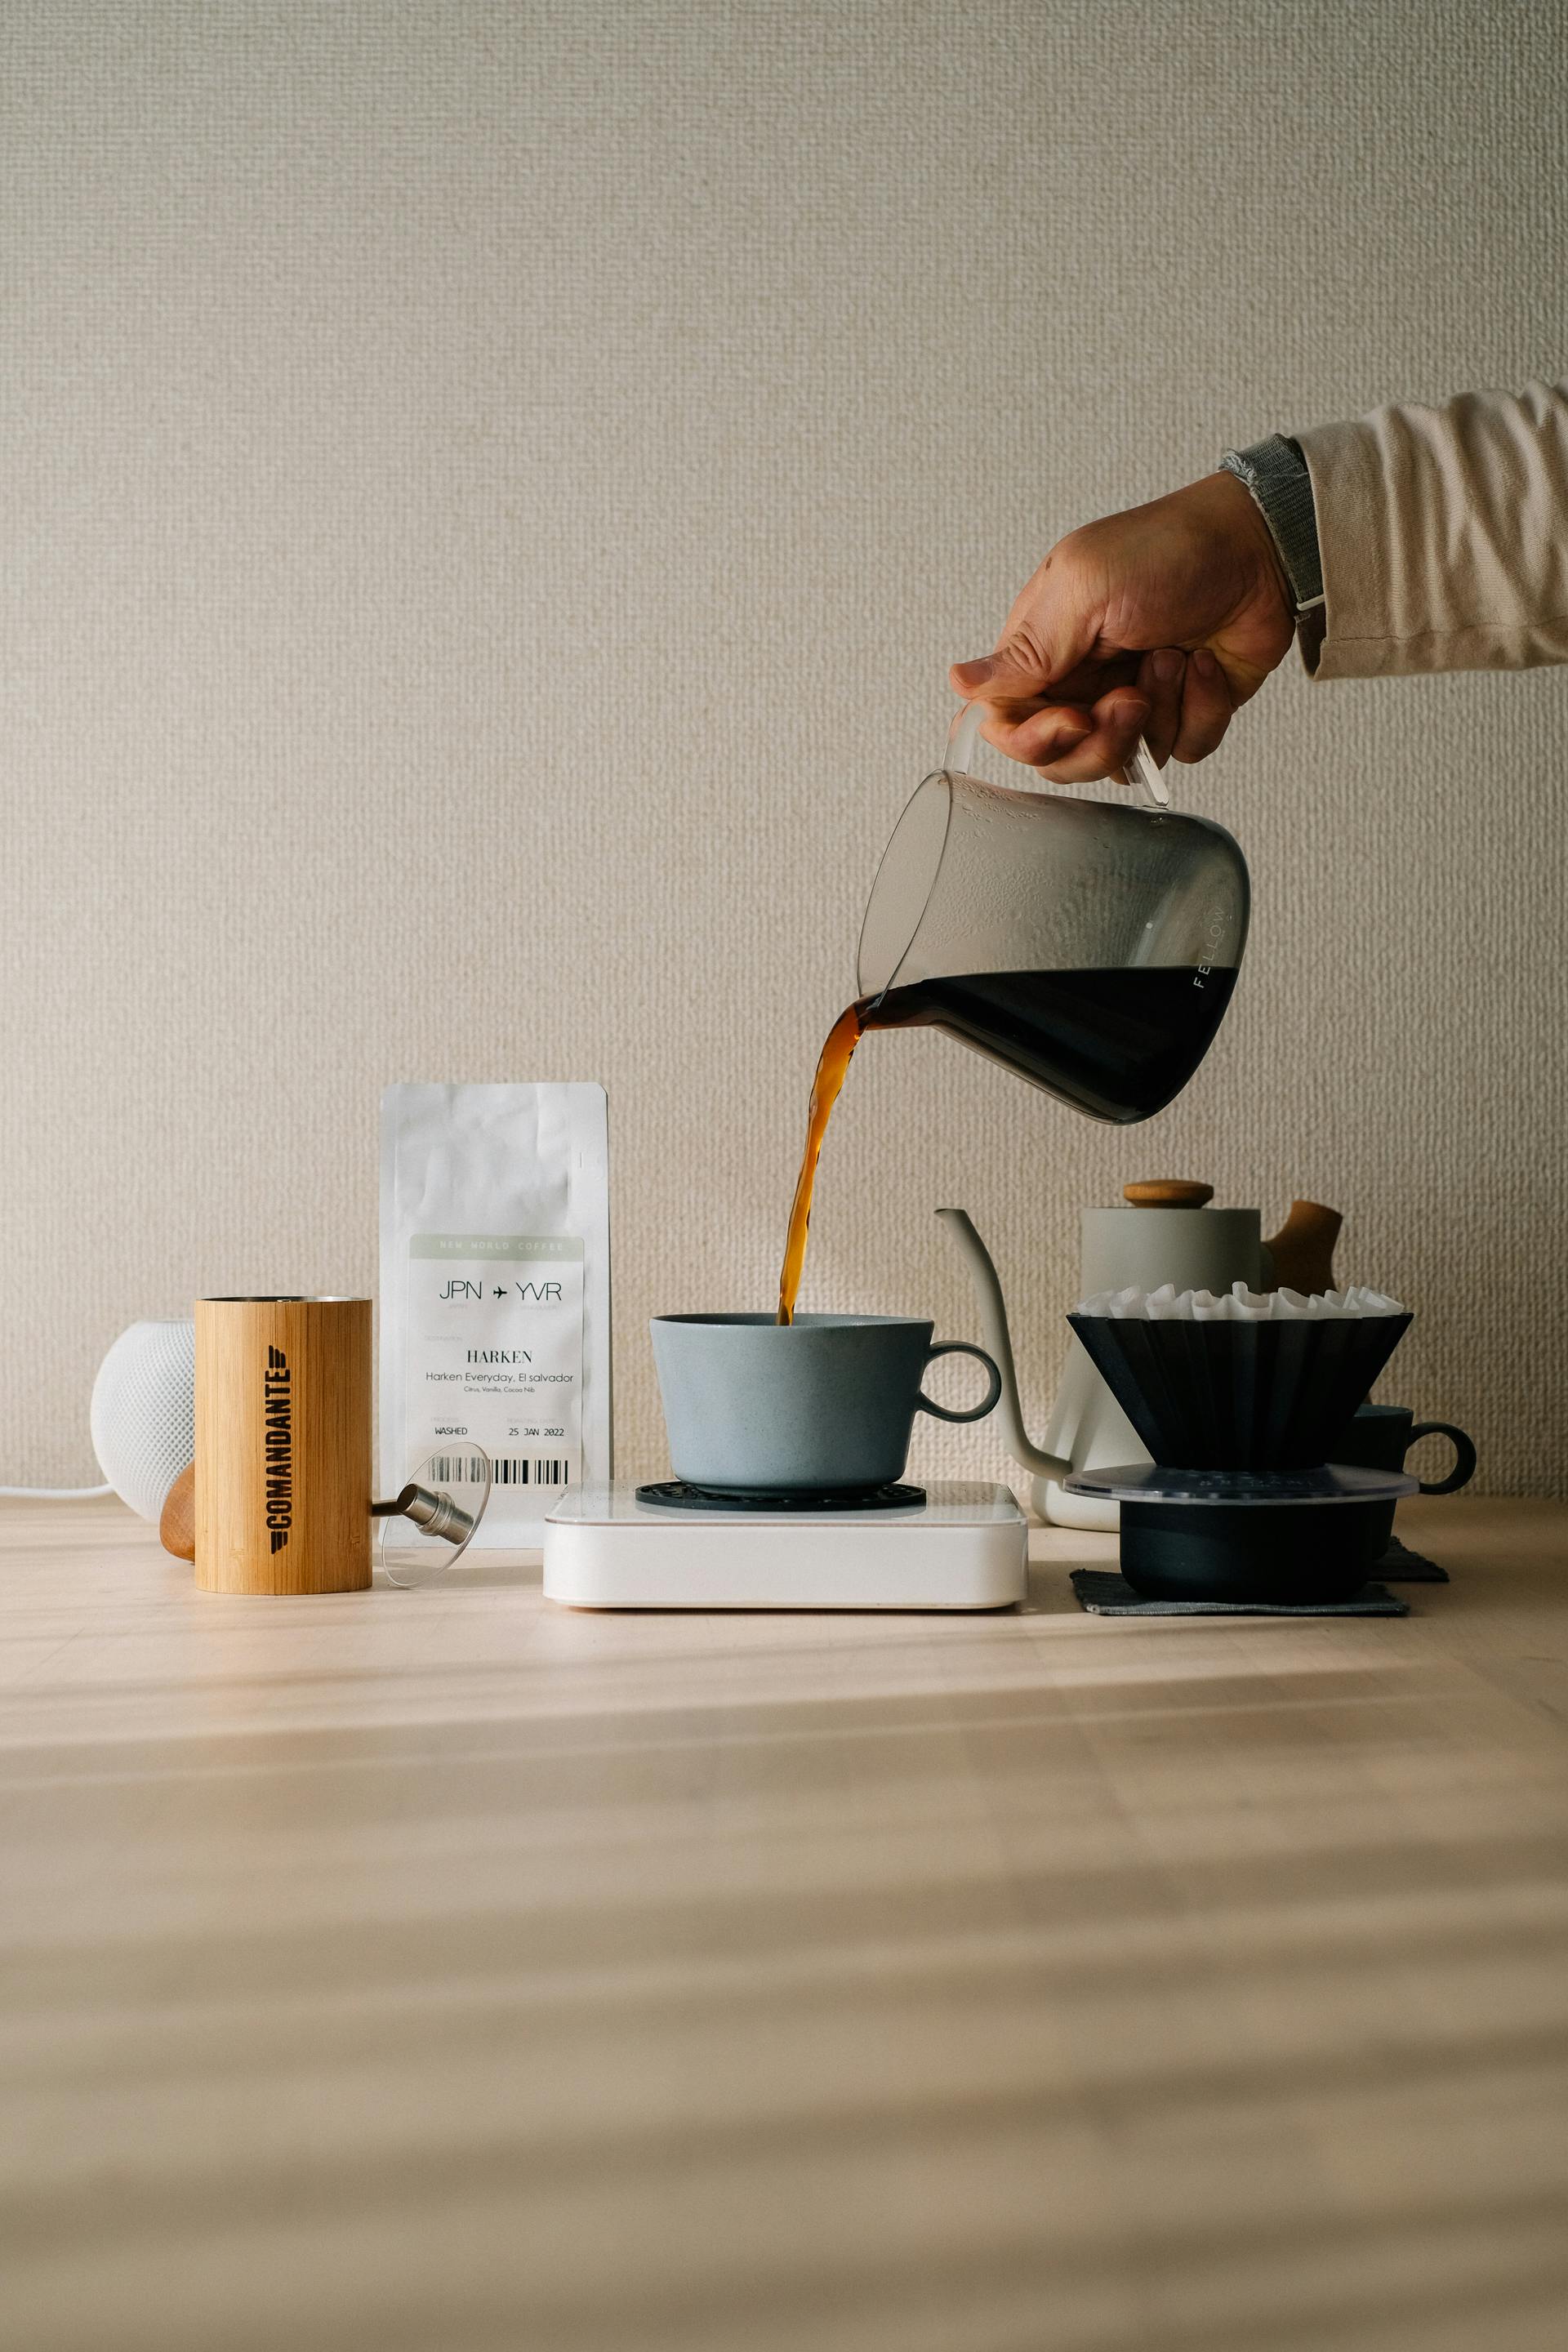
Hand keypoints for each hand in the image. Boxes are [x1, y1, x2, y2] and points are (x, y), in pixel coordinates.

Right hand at [950, 471, 1295, 779]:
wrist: (1261, 548)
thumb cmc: (1170, 550)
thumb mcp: (1083, 589)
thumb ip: (1025, 650)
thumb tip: (959, 682)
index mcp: (1045, 648)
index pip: (1008, 726)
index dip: (1033, 740)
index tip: (1071, 717)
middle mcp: (1083, 680)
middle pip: (1062, 758)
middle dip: (1101, 739)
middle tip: (1132, 699)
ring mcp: (1133, 700)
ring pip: (1122, 764)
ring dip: (1157, 717)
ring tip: (1172, 660)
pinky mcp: (1183, 712)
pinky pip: (1180, 752)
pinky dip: (1198, 713)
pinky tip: (1203, 665)